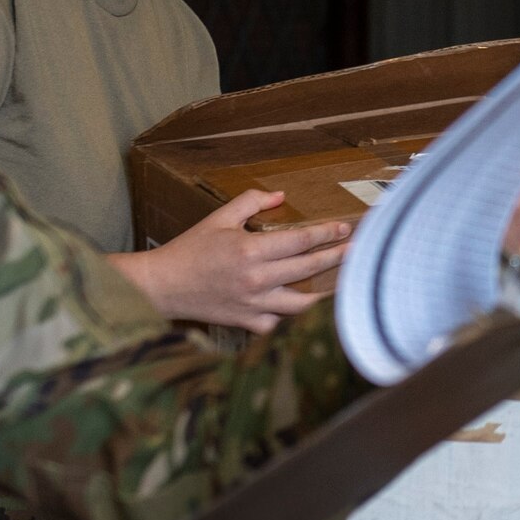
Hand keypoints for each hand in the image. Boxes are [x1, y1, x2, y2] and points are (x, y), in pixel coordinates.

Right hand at [114, 190, 349, 333]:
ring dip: (325, 294)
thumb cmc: (190, 250)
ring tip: (342, 284)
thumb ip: (251, 203)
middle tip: (356, 251)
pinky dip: (293, 318)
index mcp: (250, 250)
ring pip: (302, 304)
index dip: (326, 234)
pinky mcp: (247, 322)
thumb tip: (280, 196)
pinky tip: (306, 310)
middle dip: (337, 258)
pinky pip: (279, 324)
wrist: (163, 286)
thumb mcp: (219, 218)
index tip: (345, 229)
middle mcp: (256, 279)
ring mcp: (253, 305)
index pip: (300, 241)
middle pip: (309, 269)